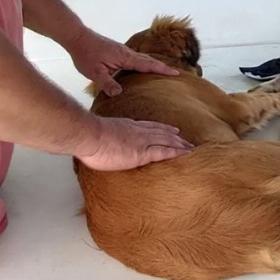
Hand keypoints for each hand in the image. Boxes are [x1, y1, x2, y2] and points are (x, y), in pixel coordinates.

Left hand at [66, 27, 178, 95]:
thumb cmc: (85, 54)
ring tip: (163, 72)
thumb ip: (107, 83)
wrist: (78, 38)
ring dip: (154, 64)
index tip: (176, 73)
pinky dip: (144, 63)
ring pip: (143, 58)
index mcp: (125, 57)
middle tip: (176, 74)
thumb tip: (119, 93)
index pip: (147, 65)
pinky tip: (142, 69)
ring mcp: (123, 51)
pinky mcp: (118, 52)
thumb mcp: (94, 72)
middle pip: (149, 60)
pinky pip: (136, 58)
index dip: (162, 70)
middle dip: (162, 67)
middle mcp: (127, 53)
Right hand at [72, 115, 192, 169]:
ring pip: (166, 141)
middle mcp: (138, 131)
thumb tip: (104, 143)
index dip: (163, 128)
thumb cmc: (88, 136)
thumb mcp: (101, 132)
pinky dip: (175, 152)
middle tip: (187, 140)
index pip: (151, 126)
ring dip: (180, 144)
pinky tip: (185, 153)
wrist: (88, 135)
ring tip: (190, 147)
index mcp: (128, 126)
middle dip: (175, 137)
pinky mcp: (141, 153)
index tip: (173, 129)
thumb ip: (108, 137)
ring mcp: (141, 141)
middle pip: (162, 132)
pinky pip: (163, 152)